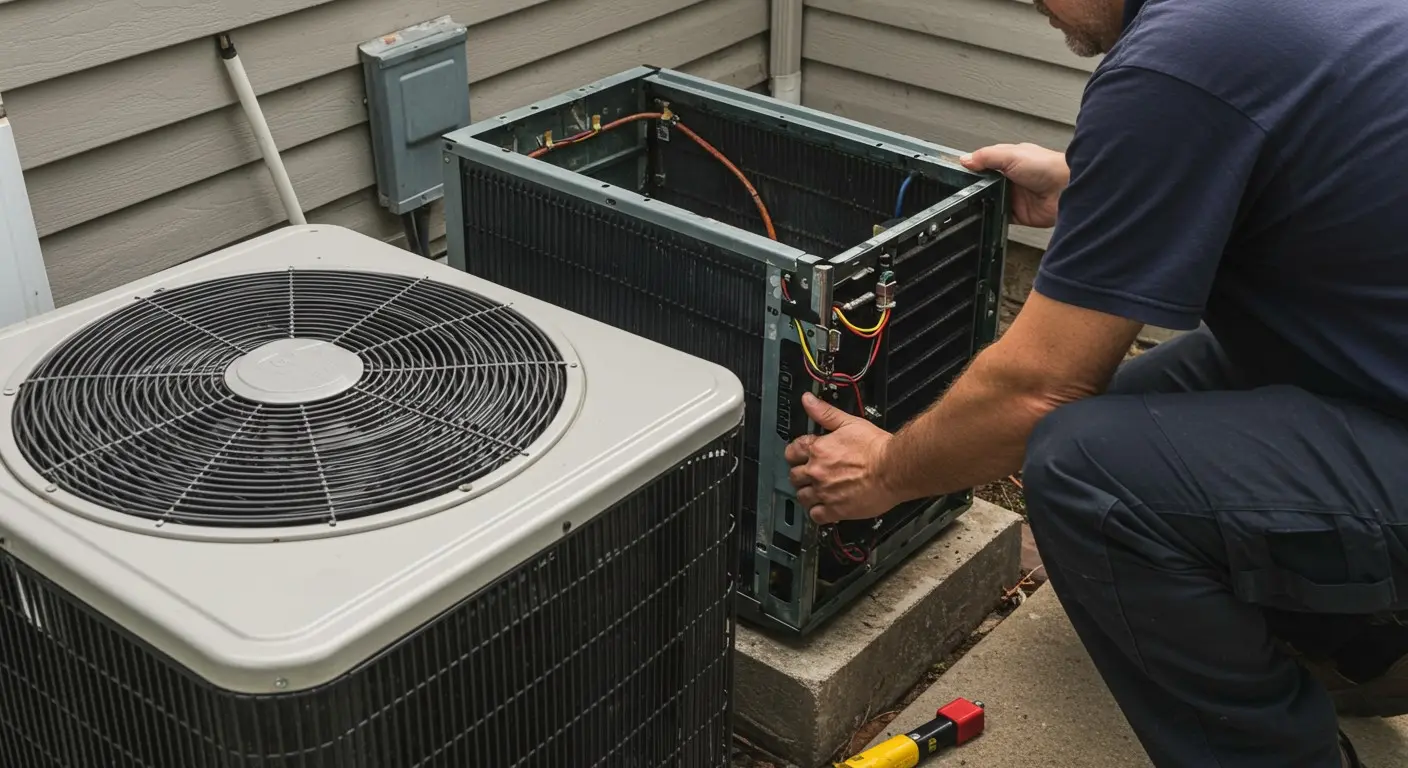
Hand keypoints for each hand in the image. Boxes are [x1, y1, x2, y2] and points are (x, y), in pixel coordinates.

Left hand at [784, 392, 900, 524]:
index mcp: (817, 450)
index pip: (791, 452)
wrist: (894, 468)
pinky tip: (826, 508)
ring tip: (818, 491)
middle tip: (812, 474)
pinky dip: (818, 513)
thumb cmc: (876, 447)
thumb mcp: (849, 422)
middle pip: (794, 477)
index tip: (802, 456)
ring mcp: (824, 492)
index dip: (796, 454)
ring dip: (807, 494)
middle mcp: (817, 472)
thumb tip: (807, 401)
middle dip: (801, 475)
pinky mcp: (836, 510)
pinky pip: (816, 516)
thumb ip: (825, 413)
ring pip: (802, 497)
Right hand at [960, 143, 1068, 228]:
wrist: (1067, 189)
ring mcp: (1015, 197)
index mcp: (1011, 160)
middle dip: (977, 188)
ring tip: (977, 202)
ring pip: (991, 201)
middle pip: (986, 185)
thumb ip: (986, 156)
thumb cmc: (1049, 167)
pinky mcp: (1019, 214)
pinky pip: (1000, 217)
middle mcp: (1013, 178)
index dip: (973, 169)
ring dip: (985, 202)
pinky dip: (994, 217)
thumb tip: (965, 159)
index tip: (959, 174)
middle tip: (966, 191)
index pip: (985, 164)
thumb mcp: (1011, 155)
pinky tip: (989, 214)